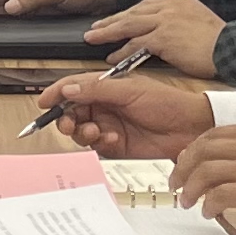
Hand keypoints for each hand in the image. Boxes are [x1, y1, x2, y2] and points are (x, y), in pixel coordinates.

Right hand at [34, 74, 211, 158]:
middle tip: (70, 123)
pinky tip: (113, 138)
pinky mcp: (117, 145)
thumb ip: (97, 90)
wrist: (191, 128)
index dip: (56, 94)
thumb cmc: (167, 102)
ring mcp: (110, 126)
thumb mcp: (130, 90)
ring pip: (82, 131)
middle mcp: (105, 106)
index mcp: (106, 87)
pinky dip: (101, 143)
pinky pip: (97, 146)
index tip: (44, 102)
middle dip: (67, 118)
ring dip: (83, 132)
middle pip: (72, 112)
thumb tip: (68, 89)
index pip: (73, 88)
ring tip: (95, 131)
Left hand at [85, 0, 228, 77]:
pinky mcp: (164, 37)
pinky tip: (112, 57)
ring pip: (129, 25)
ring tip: (93, 39)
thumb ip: (181, 21)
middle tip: (94, 27)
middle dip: (112, 20)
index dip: (128, 13)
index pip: (146, 5)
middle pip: (133, 11)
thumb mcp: (199, 22)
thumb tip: (169, 32)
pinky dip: (122, 50)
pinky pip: (136, 44)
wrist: (232, 49)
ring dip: (109, 32)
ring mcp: (166, 20)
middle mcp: (170, 6)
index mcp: (179, 1)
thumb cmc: (220, 43)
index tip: (115, 19)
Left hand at [175, 125, 235, 234]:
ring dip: (191, 188)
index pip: (215, 134)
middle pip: (203, 149)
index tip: (186, 163)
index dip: (195, 149)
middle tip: (176, 184)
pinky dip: (208, 204)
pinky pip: (219, 195)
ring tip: (186, 202)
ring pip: (205, 171)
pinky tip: (208, 213)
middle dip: (184, 167)